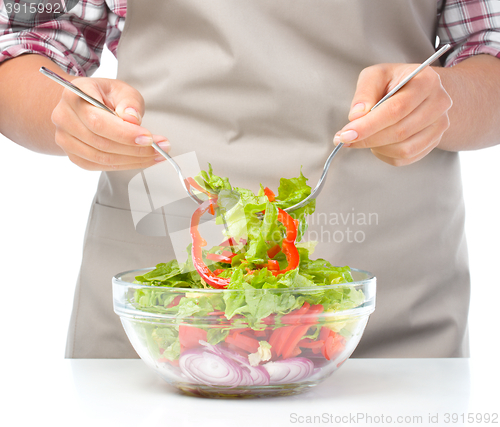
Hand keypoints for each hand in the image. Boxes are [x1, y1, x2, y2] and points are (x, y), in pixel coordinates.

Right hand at [51, 77, 168, 170]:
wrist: (86, 106)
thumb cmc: (105, 96)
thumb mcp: (122, 90)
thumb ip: (129, 102)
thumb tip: (131, 119)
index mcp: (74, 95)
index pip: (98, 121)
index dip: (125, 133)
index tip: (149, 138)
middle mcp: (64, 117)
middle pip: (100, 142)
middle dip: (135, 149)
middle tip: (160, 148)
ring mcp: (65, 139)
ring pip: (102, 158)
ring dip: (134, 160)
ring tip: (157, 155)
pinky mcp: (74, 155)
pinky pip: (101, 166)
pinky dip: (125, 165)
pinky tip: (142, 160)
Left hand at [333, 63, 451, 165]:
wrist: (419, 91)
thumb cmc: (395, 81)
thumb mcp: (376, 75)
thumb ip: (365, 92)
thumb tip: (357, 115)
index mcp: (426, 81)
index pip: (396, 109)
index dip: (369, 125)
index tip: (346, 134)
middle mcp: (439, 104)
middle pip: (400, 131)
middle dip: (368, 139)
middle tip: (345, 139)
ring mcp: (439, 125)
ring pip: (403, 149)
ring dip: (376, 147)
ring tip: (363, 137)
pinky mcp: (434, 142)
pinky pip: (405, 158)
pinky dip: (385, 154)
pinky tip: (377, 143)